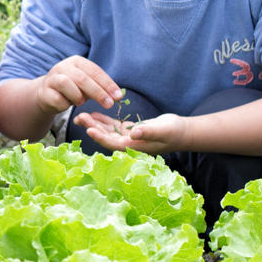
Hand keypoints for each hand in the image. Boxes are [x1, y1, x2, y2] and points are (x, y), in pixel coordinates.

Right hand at [35, 56, 121, 115]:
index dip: (108, 84)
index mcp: (77, 61)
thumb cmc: (72, 88)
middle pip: (82, 78)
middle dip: (98, 92)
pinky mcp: (44, 91)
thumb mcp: (87, 85)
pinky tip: (66, 104)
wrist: (47, 94)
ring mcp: (52, 78)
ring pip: (66, 83)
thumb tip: (117, 96)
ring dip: (77, 96)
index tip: (118, 97)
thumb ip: (100, 87)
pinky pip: (57, 99)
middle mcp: (63, 66)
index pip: (95, 71)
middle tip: (109, 104)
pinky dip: (65, 104)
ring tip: (81, 103)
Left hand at [73, 110, 187, 154]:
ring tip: (81, 116)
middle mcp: (128, 144)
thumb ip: (148, 132)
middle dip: (92, 128)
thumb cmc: (173, 132)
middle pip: (106, 137)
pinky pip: (113, 126)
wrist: (182, 131)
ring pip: (107, 131)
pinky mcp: (130, 131)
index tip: (88, 130)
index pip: (112, 144)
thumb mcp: (162, 130)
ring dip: (94, 124)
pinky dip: (104, 121)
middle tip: (79, 118)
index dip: (100, 138)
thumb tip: (133, 133)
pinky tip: (94, 114)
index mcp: (134, 147)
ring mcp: (128, 138)